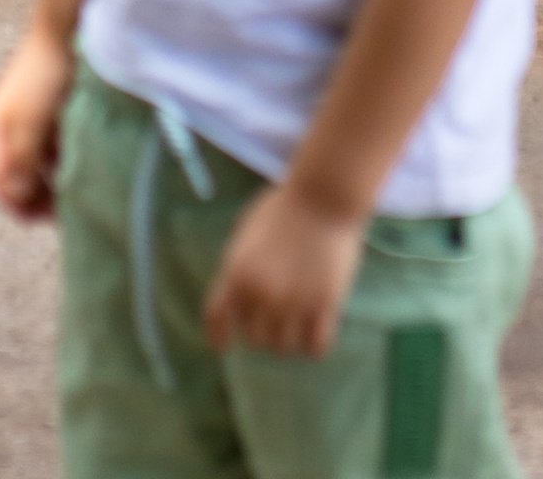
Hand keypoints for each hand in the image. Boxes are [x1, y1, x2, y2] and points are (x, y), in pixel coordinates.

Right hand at [0, 24, 73, 221]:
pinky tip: (76, 166)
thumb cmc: (45, 73)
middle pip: (13, 171)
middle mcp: (9, 123)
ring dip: (46, 180)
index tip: (34, 218)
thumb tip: (17, 194)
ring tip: (68, 194)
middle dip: (30, 195)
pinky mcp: (50, 108)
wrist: (67, 27)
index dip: (10, 201)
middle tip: (54, 213)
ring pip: (34, 160)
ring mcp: (30, 114)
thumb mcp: (30, 120)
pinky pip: (50, 145)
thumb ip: (21, 158)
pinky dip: (59, 161)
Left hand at [203, 180, 365, 358]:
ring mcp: (293, 302)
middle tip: (276, 319)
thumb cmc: (285, 207)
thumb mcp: (247, 233)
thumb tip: (237, 299)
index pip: (217, 320)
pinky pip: (315, 347)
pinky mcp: (324, 306)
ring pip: (284, 348)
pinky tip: (316, 332)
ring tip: (297, 325)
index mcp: (236, 273)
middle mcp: (261, 293)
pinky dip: (314, 344)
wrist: (323, 194)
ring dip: (289, 340)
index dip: (219, 337)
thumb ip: (239, 268)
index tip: (224, 346)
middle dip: (263, 330)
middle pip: (255, 339)